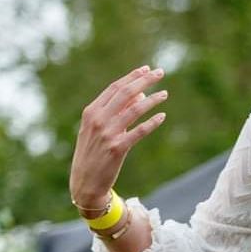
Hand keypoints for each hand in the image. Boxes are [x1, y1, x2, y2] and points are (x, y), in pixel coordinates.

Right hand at [69, 65, 167, 206]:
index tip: (146, 69)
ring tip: (165, 93)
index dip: (132, 77)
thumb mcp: (100, 130)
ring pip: (133, 110)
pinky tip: (162, 116)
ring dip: (152, 99)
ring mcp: (107, 133)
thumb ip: (117, 113)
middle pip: (125, 93)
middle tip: (160, 72)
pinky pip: (138, 131)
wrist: (85, 182)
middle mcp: (98, 119)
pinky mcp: (117, 148)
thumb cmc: (94, 154)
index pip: (115, 88)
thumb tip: (140, 96)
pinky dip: (151, 122)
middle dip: (144, 81)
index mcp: (91, 112)